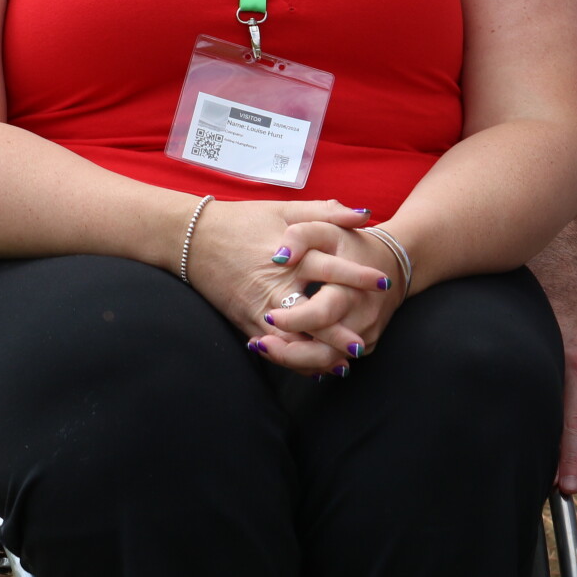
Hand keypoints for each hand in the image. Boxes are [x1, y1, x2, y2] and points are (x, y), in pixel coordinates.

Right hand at [182, 199, 369, 373]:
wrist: (193, 238)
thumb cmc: (243, 220)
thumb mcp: (286, 209)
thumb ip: (327, 212)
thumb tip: (366, 216)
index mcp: (290, 256)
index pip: (329, 269)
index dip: (357, 277)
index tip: (383, 284)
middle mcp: (274, 286)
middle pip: (311, 316)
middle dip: (337, 333)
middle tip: (363, 343)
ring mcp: (257, 308)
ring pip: (291, 340)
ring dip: (316, 354)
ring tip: (343, 363)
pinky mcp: (244, 322)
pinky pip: (272, 347)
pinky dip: (293, 360)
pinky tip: (314, 368)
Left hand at [255, 220, 406, 372]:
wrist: (392, 264)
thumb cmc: (352, 246)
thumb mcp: (327, 231)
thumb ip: (301, 236)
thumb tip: (278, 257)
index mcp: (352, 291)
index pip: (322, 315)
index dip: (293, 320)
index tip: (268, 316)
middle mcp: (362, 319)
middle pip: (324, 352)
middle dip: (288, 354)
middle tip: (258, 345)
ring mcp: (365, 336)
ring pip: (326, 362)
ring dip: (293, 361)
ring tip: (263, 348)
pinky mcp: (365, 345)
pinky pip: (333, 360)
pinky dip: (307, 359)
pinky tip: (282, 350)